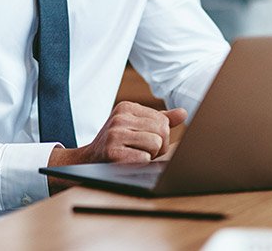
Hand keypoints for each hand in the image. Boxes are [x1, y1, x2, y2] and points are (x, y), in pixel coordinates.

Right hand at [45, 102, 186, 192]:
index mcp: (127, 107)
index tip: (144, 139)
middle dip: (158, 146)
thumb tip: (183, 113)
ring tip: (134, 154)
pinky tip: (127, 161)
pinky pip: (144, 158)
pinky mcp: (112, 152)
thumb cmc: (118, 143)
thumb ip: (160, 119)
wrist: (88, 160)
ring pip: (156, 144)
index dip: (160, 135)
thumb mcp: (135, 125)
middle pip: (162, 131)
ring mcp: (115, 134)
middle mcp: (120, 117)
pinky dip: (140, 164)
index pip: (163, 120)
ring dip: (150, 155)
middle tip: (141, 150)